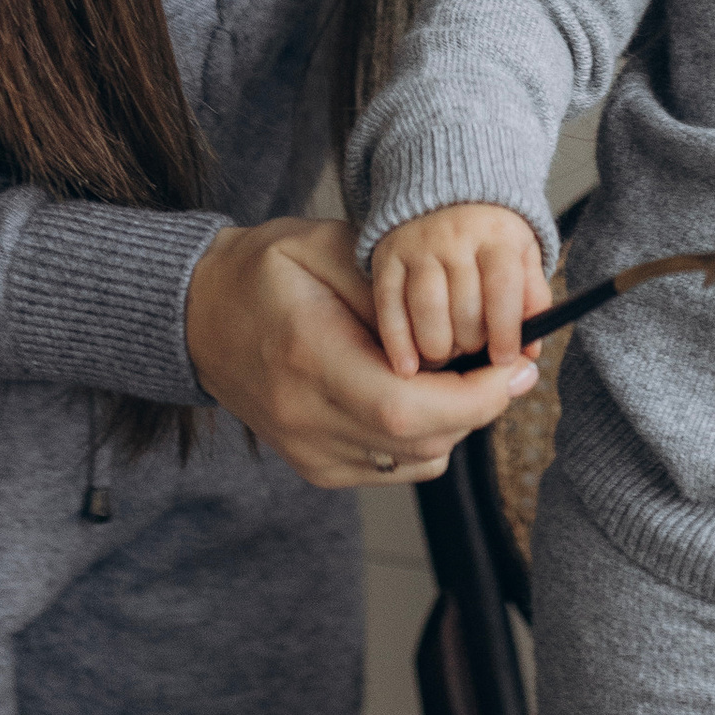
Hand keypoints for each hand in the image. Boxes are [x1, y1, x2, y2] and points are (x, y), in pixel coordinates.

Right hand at [182, 218, 536, 489]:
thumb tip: (460, 322)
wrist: (199, 317)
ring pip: (415, 461)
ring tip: (455, 372)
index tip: (515, 370)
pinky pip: (396, 469)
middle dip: (479, 407)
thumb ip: (390, 284)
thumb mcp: (324, 245)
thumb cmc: (264, 271)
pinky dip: (425, 438)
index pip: (405, 407)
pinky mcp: (315, 467)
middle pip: (418, 441)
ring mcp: (308, 451)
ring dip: (455, 423)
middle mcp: (305, 417)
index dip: (474, 398)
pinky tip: (419, 394)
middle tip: (507, 368)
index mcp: (307, 356)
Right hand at [370, 203, 551, 377]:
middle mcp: (455, 237)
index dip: (505, 330)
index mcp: (496, 235)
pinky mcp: (388, 257)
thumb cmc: (490, 235)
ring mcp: (418, 246)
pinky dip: (397, 341)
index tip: (504, 360)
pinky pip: (389, 305)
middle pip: (463, 304)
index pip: (502, 287)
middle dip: (471, 341)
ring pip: (427, 307)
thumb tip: (531, 351)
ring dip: (437, 345)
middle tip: (473, 352)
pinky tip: (407, 367)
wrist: (443, 186)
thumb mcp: (522, 253)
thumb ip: (532, 299)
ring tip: (445, 355)